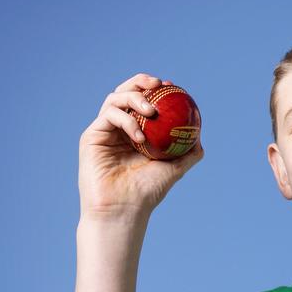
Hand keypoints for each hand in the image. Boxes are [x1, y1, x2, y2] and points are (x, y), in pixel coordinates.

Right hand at [78, 74, 202, 221]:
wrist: (124, 209)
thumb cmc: (147, 192)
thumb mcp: (174, 168)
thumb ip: (187, 152)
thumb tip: (200, 136)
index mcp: (135, 132)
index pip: (143, 101)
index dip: (154, 89)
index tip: (172, 86)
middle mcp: (117, 128)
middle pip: (125, 92)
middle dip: (140, 82)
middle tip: (159, 84)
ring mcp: (103, 131)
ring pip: (115, 99)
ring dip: (135, 98)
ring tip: (152, 111)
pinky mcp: (91, 136)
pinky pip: (109, 116)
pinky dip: (126, 120)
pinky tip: (140, 136)